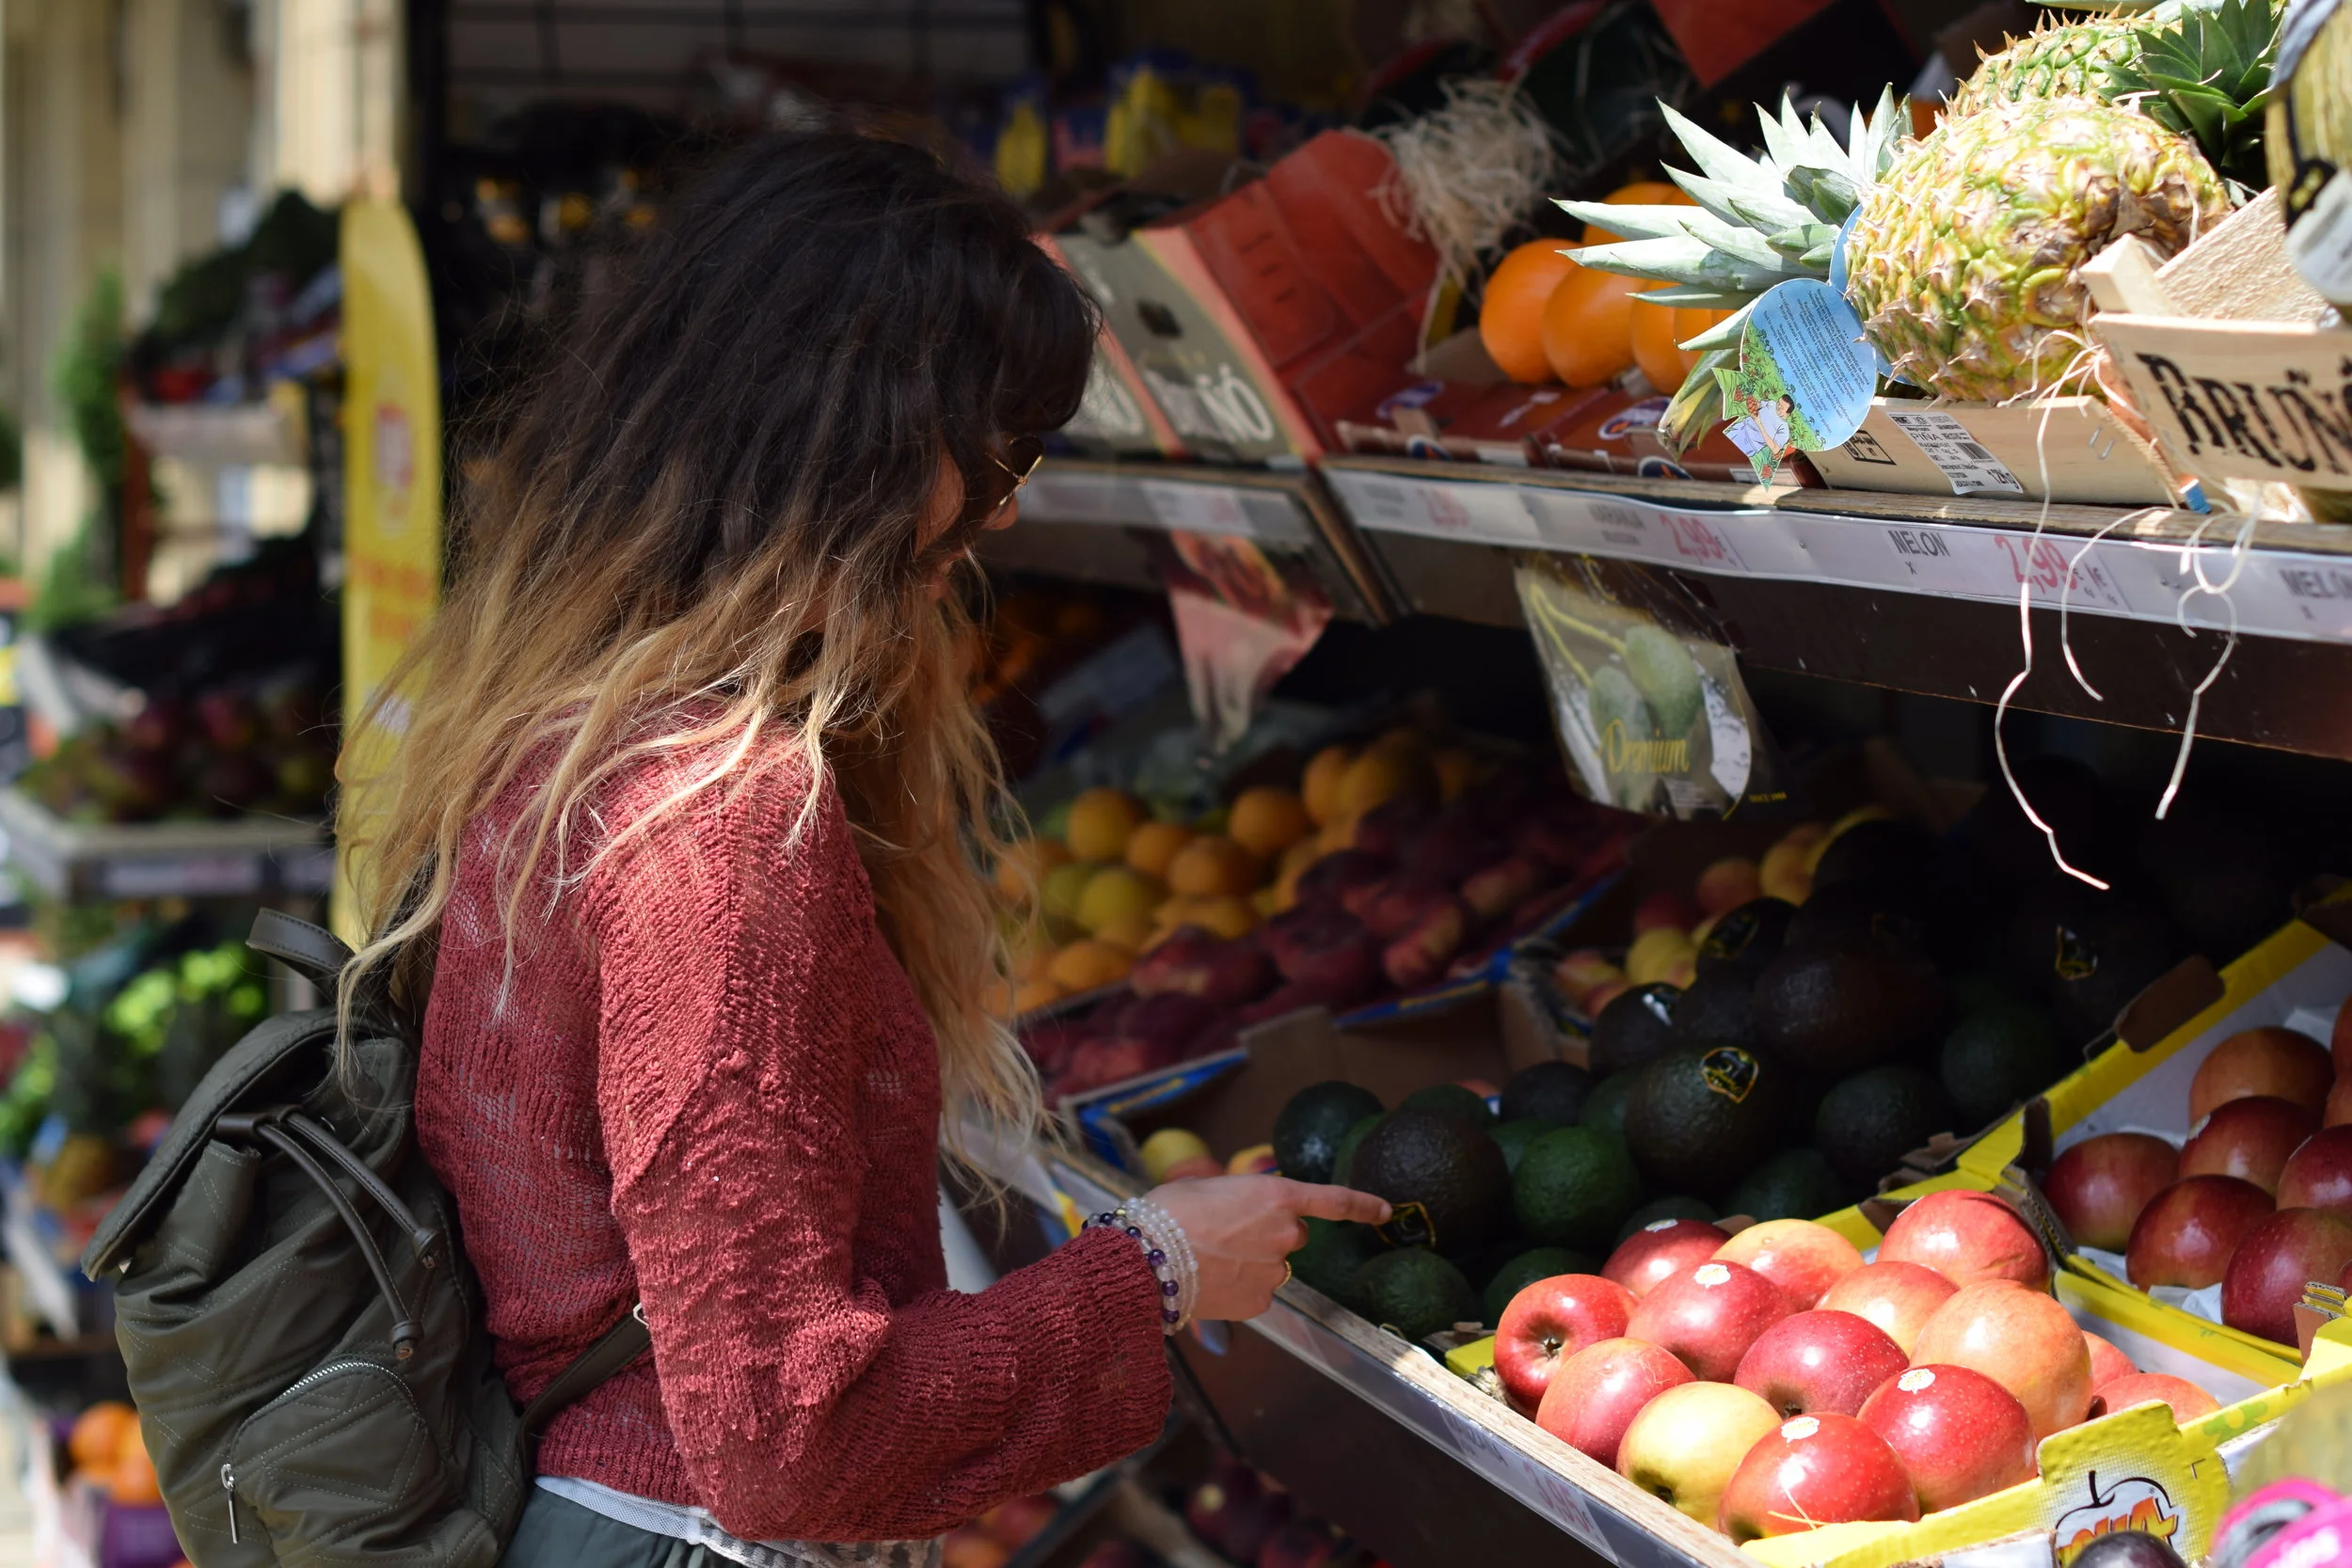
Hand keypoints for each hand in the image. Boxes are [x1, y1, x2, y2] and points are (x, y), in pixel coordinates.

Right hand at [1146, 1176, 1390, 1322]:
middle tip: (1226, 1233)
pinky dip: (1239, 1288)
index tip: (1385, 1211)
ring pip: (1271, 1266)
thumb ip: (1241, 1199)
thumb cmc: (1169, 1212)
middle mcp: (1285, 1234)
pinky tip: (1211, 1281)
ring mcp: (1275, 1272)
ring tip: (1208, 1258)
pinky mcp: (1260, 1302)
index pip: (1333, 1201)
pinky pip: (1257, 1292)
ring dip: (1250, 1262)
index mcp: (1276, 1196)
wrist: (1145, 1259)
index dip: (1362, 1205)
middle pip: (1292, 1234)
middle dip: (1269, 1235)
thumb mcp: (1208, 1188)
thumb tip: (1245, 1213)